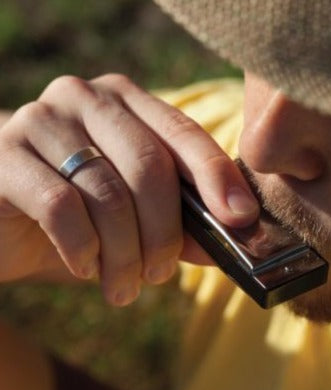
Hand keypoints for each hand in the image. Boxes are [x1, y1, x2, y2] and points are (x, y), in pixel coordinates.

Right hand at [0, 74, 258, 305]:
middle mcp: (87, 98)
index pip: (184, 134)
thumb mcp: (137, 215)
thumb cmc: (81, 213)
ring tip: (124, 286)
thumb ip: (182, 220)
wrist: (3, 213)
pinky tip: (85, 267)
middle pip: (148, 167)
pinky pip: (61, 208)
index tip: (241, 218)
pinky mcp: (4, 153)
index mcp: (127, 102)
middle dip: (163, 234)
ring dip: (124, 254)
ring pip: (108, 194)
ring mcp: (43, 119)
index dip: (217, 176)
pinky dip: (83, 249)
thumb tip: (232, 237)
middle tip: (160, 276)